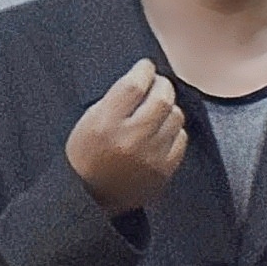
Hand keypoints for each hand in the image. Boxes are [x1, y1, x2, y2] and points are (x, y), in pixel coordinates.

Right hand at [65, 58, 189, 214]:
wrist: (89, 199)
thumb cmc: (85, 157)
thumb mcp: (88, 122)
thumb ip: (114, 100)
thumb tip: (142, 80)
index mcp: (105, 124)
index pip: (134, 85)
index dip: (143, 70)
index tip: (145, 67)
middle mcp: (130, 139)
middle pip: (161, 98)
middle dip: (161, 85)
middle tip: (157, 84)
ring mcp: (150, 156)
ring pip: (176, 116)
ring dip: (169, 108)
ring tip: (158, 110)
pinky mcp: (163, 171)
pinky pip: (181, 139)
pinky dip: (174, 131)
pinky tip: (162, 132)